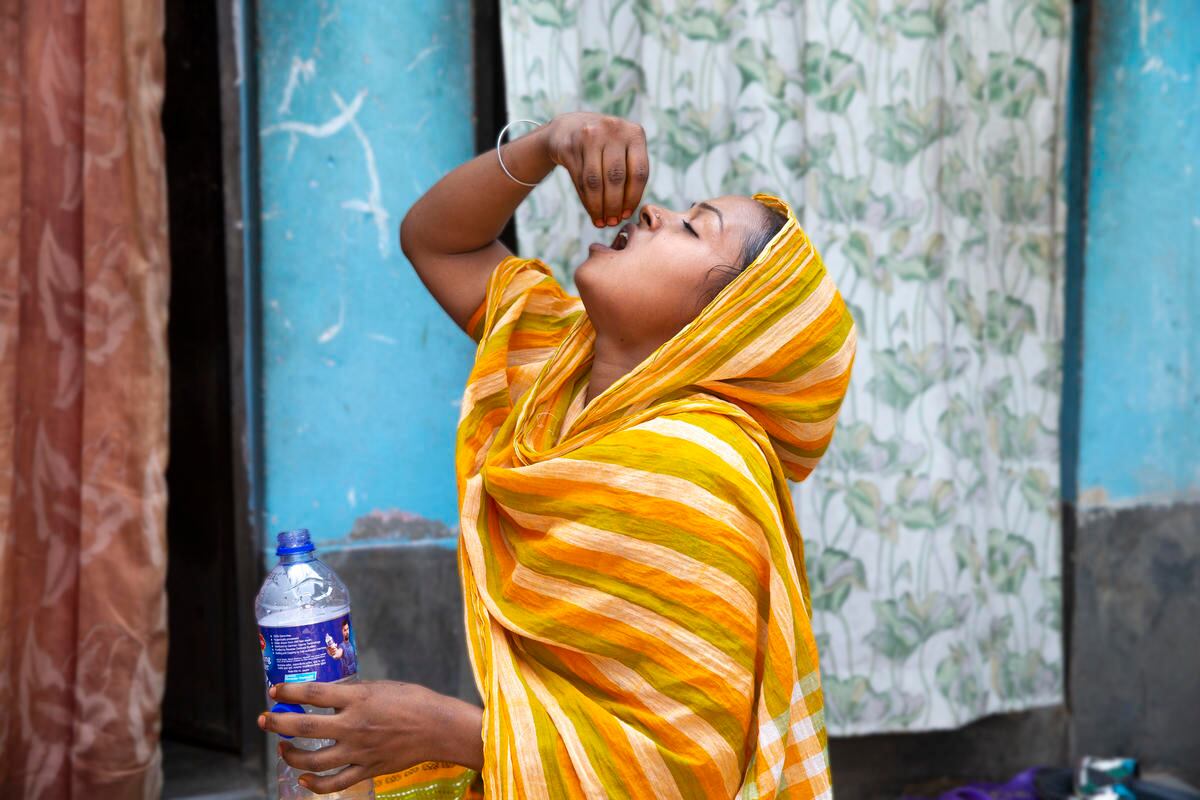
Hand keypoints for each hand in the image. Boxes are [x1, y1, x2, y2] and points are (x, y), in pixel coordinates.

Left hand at [257, 680, 472, 794]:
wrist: (437, 727)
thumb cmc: (412, 700)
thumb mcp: (379, 686)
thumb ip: (351, 693)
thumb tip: (326, 696)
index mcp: (357, 699)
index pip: (312, 694)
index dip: (289, 692)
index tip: (274, 691)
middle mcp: (353, 726)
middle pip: (304, 727)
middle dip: (278, 723)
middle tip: (265, 719)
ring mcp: (358, 751)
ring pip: (313, 761)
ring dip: (291, 755)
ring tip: (282, 747)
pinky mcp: (366, 769)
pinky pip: (335, 783)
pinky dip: (315, 785)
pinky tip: (304, 779)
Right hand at [544, 112, 649, 227]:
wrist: (569, 128)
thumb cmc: (603, 146)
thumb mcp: (622, 149)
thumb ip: (630, 172)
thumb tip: (628, 211)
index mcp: (634, 133)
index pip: (639, 172)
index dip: (633, 198)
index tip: (627, 215)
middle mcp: (613, 129)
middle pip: (616, 178)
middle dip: (614, 205)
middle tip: (612, 223)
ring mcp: (589, 135)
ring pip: (595, 181)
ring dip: (598, 206)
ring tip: (601, 222)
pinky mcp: (570, 145)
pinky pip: (579, 180)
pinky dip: (586, 200)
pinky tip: (591, 211)